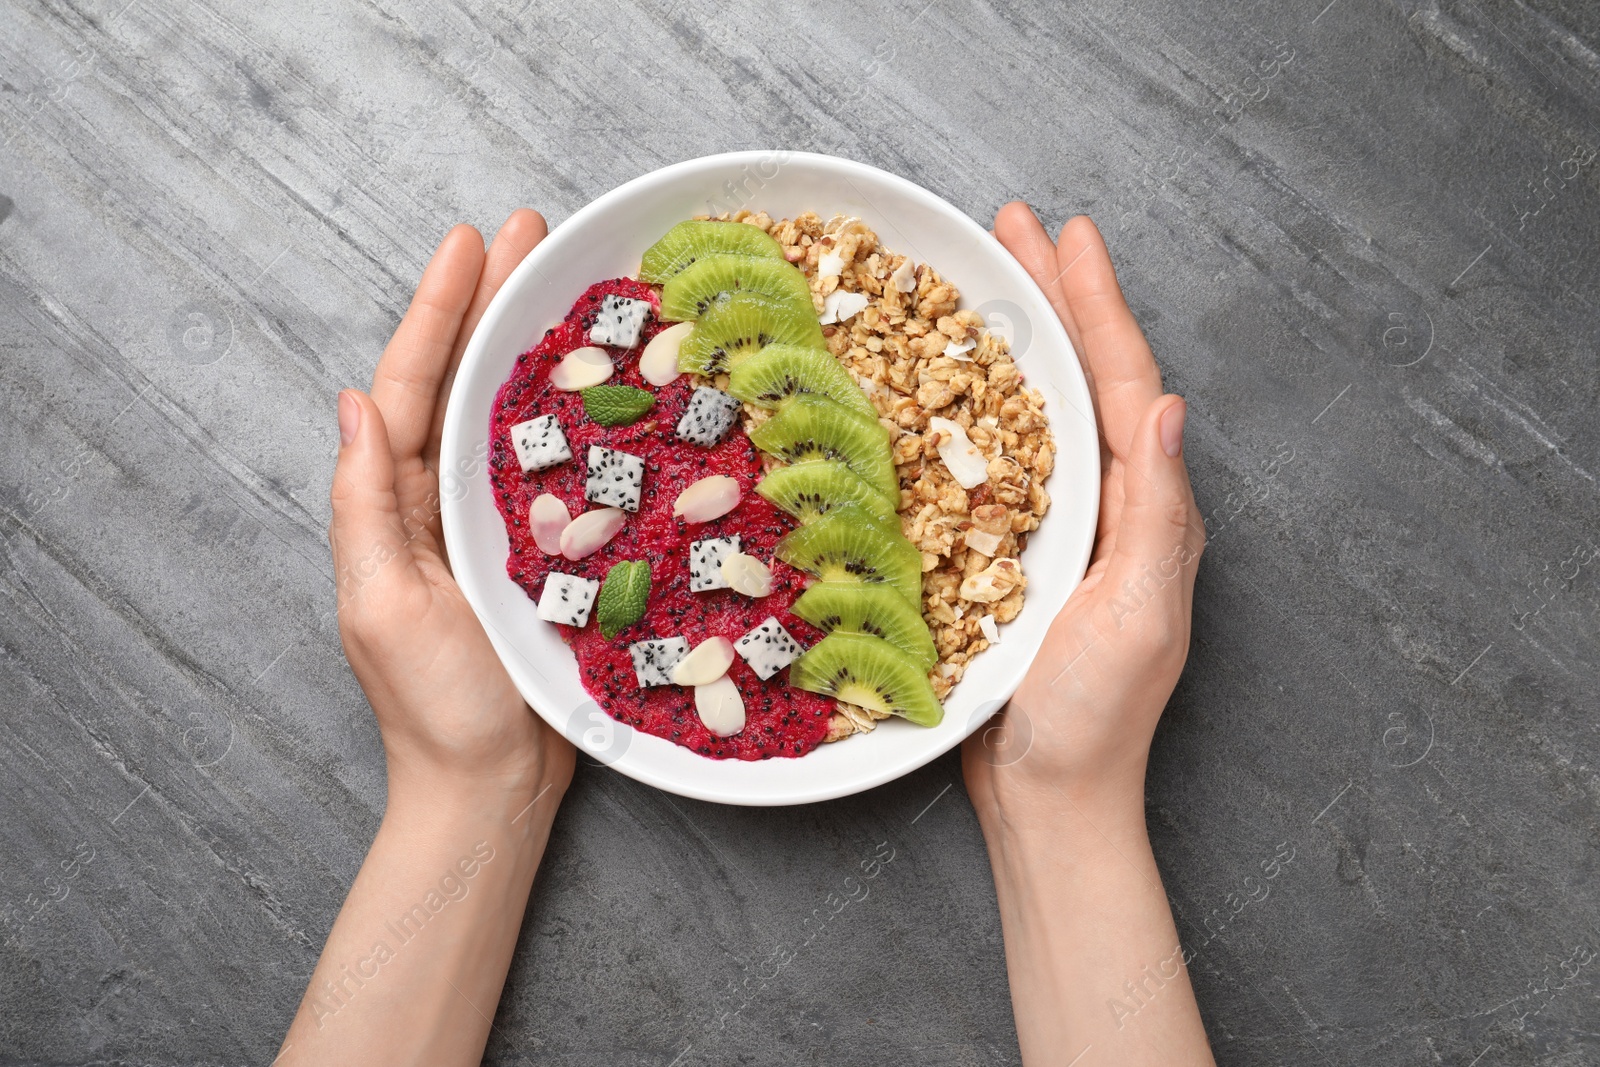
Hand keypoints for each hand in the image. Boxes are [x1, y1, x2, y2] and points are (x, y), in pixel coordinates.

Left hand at [330, 210, 574, 798]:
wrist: (493, 789)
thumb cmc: (435, 710)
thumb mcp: (381, 607)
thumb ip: (365, 506)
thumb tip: (351, 402)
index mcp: (398, 504)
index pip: (413, 386)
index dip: (438, 310)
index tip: (470, 242)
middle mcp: (446, 500)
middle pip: (466, 381)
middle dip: (493, 302)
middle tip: (532, 230)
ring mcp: (501, 525)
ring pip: (516, 414)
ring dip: (538, 344)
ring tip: (570, 280)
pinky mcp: (551, 554)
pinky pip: (564, 469)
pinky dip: (580, 417)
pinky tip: (610, 382)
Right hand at [964, 204, 1204, 812]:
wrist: (1048, 801)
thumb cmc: (1095, 722)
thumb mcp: (1138, 616)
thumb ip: (1157, 514)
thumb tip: (1171, 404)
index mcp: (1146, 510)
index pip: (1124, 384)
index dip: (1097, 304)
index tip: (1068, 234)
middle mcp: (1108, 506)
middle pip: (1081, 379)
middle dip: (1053, 298)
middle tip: (1012, 226)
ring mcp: (1058, 529)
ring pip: (1036, 411)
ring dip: (1014, 340)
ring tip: (981, 279)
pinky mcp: (1010, 557)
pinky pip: (995, 462)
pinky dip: (972, 408)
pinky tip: (941, 385)